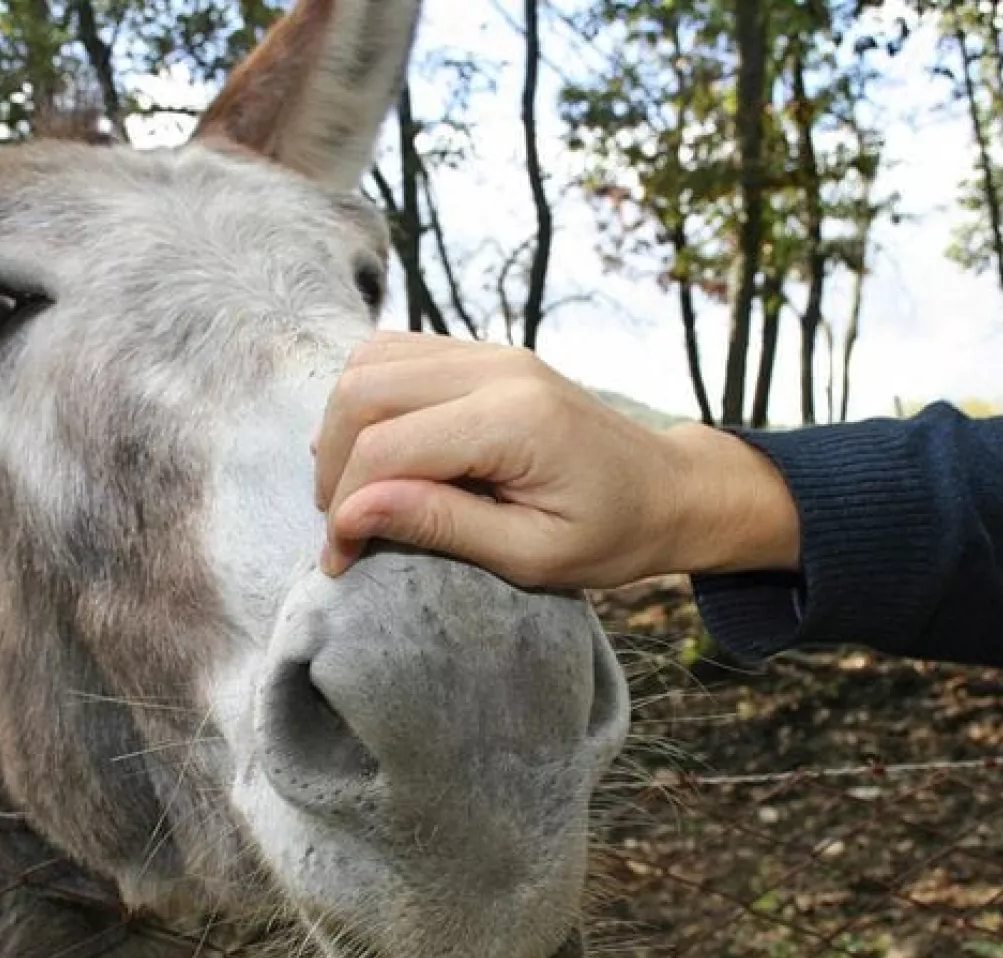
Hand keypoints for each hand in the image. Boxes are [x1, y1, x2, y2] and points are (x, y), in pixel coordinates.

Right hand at [313, 332, 800, 589]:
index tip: (341, 561)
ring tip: (357, 492)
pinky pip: (397, 354)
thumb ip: (441, 526)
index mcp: (515, 420)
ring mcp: (491, 350)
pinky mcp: (485, 352)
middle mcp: (497, 367)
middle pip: (364, 391)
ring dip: (343, 428)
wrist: (668, 488)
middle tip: (343, 528)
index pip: (387, 447)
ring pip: (370, 362)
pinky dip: (369, 401)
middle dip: (333, 464)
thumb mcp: (532, 554)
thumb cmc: (613, 533)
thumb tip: (352, 512)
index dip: (347, 506)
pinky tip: (379, 453)